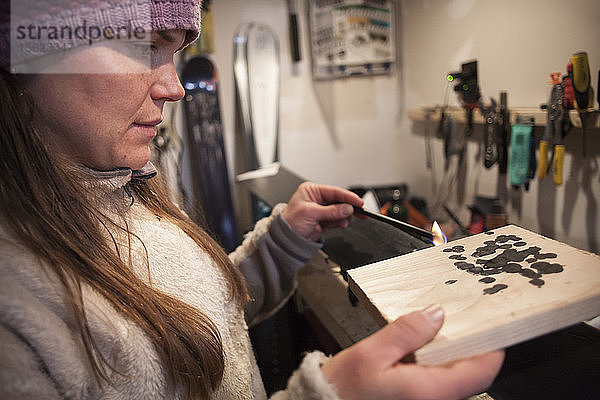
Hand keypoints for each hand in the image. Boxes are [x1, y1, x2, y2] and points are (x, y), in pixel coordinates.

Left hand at [282, 182, 363, 241]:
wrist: (286, 240)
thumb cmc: (290, 222)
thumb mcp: (311, 213)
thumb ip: (331, 211)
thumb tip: (347, 208)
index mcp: (311, 191)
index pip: (334, 191)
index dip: (348, 197)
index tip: (359, 202)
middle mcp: (316, 199)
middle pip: (339, 200)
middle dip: (348, 207)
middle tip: (360, 211)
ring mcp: (321, 210)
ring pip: (340, 211)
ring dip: (344, 216)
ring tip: (344, 221)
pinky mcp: (323, 220)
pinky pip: (337, 219)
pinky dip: (341, 222)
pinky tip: (341, 224)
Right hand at [321, 305, 504, 399]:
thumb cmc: (344, 390)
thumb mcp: (371, 353)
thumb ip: (406, 332)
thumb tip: (436, 314)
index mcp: (427, 391)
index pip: (480, 372)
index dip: (493, 349)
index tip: (495, 327)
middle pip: (471, 376)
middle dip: (472, 347)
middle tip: (466, 321)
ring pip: (455, 380)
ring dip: (454, 356)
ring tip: (440, 331)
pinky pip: (439, 384)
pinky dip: (438, 364)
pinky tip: (422, 350)